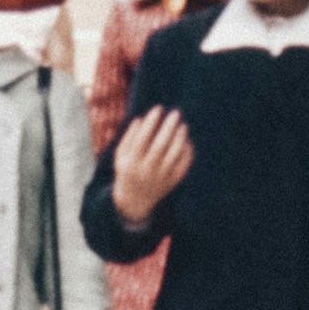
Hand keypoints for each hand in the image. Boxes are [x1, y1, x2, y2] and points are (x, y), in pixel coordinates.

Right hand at [111, 106, 192, 225]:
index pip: (143, 139)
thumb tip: (142, 118)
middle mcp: (147, 170)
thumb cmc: (127, 171)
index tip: (158, 108)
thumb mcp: (121, 155)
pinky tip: (186, 141)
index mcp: (132, 162)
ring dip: (180, 138)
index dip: (151, 122)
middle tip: (176, 113)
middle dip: (169, 127)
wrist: (135, 201)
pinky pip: (183, 165)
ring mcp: (161, 177)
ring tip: (183, 125)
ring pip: (174, 155)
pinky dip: (187, 151)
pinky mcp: (172, 182)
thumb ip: (129, 137)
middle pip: (161, 146)